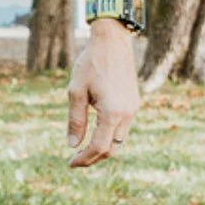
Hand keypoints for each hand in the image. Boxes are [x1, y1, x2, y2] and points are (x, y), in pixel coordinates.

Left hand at [66, 18, 140, 166]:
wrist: (112, 42)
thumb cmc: (91, 64)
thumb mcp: (76, 92)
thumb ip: (75, 120)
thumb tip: (72, 145)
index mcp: (112, 113)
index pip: (99, 147)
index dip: (84, 158)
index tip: (70, 163)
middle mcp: (127, 114)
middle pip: (112, 148)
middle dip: (93, 157)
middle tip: (75, 159)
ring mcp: (133, 109)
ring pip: (120, 140)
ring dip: (103, 148)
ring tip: (83, 148)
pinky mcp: (134, 103)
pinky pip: (123, 128)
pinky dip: (110, 136)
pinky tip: (96, 133)